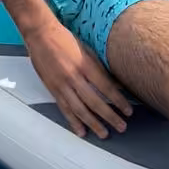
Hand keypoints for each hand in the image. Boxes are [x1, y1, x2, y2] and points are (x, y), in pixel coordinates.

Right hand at [22, 20, 133, 137]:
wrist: (41, 34)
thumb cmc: (65, 39)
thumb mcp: (87, 50)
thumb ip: (99, 68)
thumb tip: (115, 84)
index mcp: (86, 65)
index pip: (106, 87)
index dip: (119, 101)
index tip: (128, 112)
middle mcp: (74, 77)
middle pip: (95, 102)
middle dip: (110, 117)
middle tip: (121, 127)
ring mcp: (62, 85)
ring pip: (80, 109)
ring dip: (93, 123)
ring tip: (104, 134)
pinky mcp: (52, 89)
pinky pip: (65, 109)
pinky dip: (73, 121)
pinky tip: (81, 131)